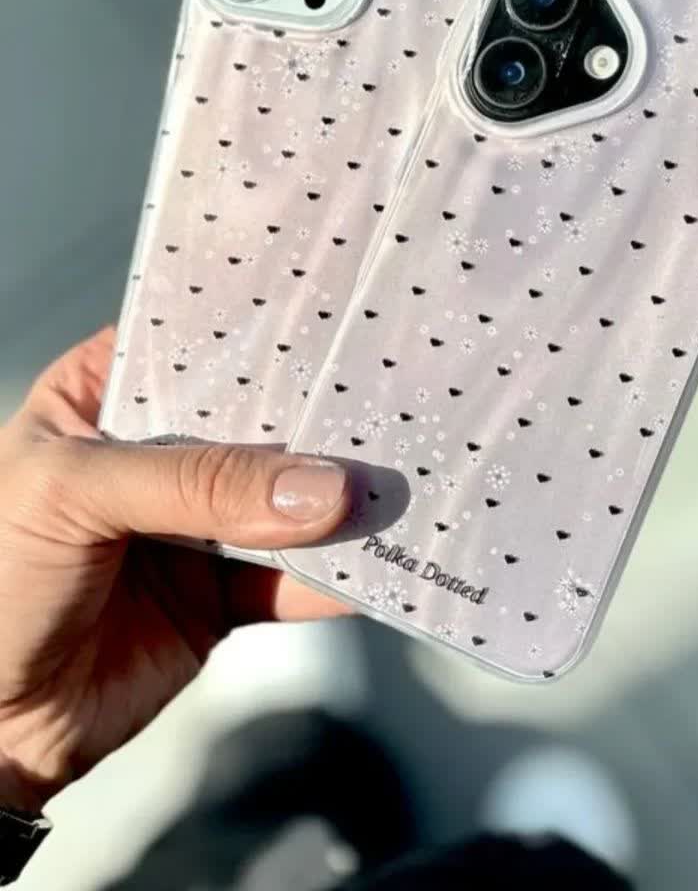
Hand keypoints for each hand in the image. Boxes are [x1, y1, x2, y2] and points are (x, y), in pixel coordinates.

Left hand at [0, 327, 349, 811]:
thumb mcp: (74, 496)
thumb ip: (196, 485)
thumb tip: (323, 487)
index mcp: (107, 396)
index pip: (199, 346)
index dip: (266, 334)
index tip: (345, 320)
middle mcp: (162, 451)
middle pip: (259, 423)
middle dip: (322, 420)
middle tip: (395, 401)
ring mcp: (199, 524)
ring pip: (289, 500)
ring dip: (342, 500)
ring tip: (405, 481)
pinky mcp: (226, 594)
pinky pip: (295, 579)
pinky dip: (340, 576)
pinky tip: (385, 561)